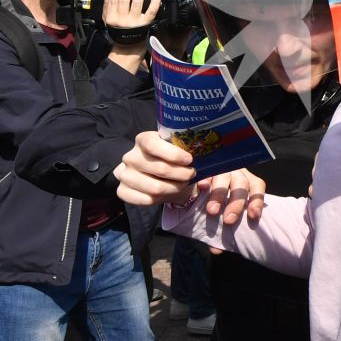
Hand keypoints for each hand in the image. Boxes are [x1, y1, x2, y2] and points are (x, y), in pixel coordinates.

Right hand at [102, 0, 158, 30]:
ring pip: (137, 3)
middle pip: (124, 0)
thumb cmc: (118, 32)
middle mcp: (123, 20)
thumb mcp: (108, 20)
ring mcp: (135, 21)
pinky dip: (155, 2)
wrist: (127, 46)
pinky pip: (151, 11)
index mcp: (112, 18)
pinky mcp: (145, 23)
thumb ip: (106, 5)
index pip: (114, 0)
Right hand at [115, 132, 267, 221]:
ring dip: (174, 189)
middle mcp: (130, 155)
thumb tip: (218, 148)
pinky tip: (170, 195)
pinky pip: (143, 200)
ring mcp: (124, 174)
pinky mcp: (123, 191)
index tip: (190, 160)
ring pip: (153, 187)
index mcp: (143, 140)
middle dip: (181, 175)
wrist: (151, 173)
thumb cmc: (172, 159)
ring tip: (184, 186)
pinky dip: (160, 200)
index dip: (173, 153)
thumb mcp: (179, 149)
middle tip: (192, 176)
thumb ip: (189, 147)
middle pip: (158, 168)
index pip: (153, 143)